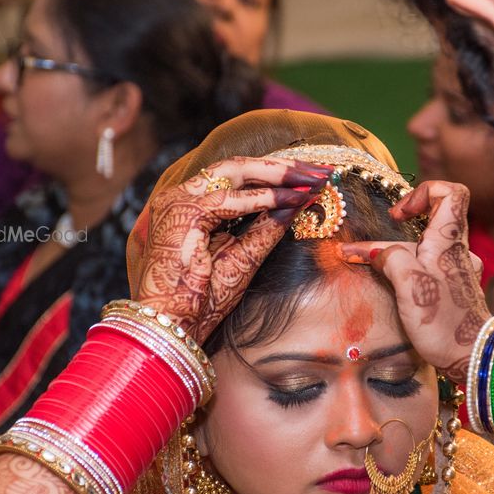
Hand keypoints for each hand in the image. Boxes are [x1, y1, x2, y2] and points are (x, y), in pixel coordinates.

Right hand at [133, 157, 331, 342]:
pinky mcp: (181, 214)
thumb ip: (266, 229)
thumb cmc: (202, 299)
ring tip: (313, 179)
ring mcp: (179, 201)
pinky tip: (293, 199)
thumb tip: (299, 204)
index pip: (240, 177)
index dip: (279, 175)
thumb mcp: (245, 258)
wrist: (171, 326)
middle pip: (238, 167)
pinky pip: (229, 200)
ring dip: (278, 175)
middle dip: (284, 167)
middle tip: (322, 171)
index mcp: (195, 205)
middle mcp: (183, 196)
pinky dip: (264, 198)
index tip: (316, 178)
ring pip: (234, 171)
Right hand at [341, 181, 489, 382]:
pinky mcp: (454, 289)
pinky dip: (406, 271)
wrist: (472, 358)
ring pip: (425, 248)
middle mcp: (457, 251)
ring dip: (396, 254)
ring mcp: (457, 270)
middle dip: (395, 232)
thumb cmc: (443, 321)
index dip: (422, 193)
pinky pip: (428, 268)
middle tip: (368, 249)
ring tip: (367, 266)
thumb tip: (377, 252)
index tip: (399, 216)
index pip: (450, 192)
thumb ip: (390, 258)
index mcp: (449, 241)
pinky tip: (391, 284)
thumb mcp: (409, 284)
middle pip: (431, 221)